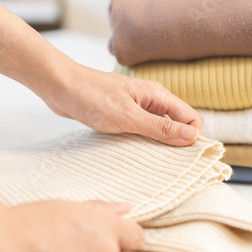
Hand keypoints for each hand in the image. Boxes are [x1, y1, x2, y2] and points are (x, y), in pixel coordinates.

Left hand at [43, 63, 203, 146]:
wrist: (60, 86)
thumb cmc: (91, 96)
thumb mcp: (127, 116)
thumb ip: (160, 127)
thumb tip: (191, 137)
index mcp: (157, 95)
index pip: (191, 118)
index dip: (191, 138)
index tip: (184, 158)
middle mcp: (150, 100)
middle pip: (176, 125)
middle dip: (174, 144)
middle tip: (164, 164)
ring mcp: (136, 107)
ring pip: (157, 129)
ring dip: (155, 144)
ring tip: (145, 160)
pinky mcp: (122, 115)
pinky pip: (140, 130)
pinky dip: (139, 141)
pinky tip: (131, 152)